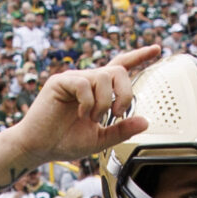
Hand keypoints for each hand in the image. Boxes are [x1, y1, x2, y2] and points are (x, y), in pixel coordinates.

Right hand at [0, 46, 159, 166]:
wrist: (39, 148)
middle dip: (125, 93)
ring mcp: (73, 79)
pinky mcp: (60, 82)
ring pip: (103, 76)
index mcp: (97, 91)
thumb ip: (122, 129)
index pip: (121, 67)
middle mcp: (87, 81)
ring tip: (91, 118)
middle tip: (118, 113)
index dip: (139, 56)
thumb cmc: (64, 142)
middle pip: (117, 70)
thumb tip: (144, 121)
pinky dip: (87, 102)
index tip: (157, 50)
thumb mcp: (101, 139)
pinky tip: (80, 114)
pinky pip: (84, 83)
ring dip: (104, 102)